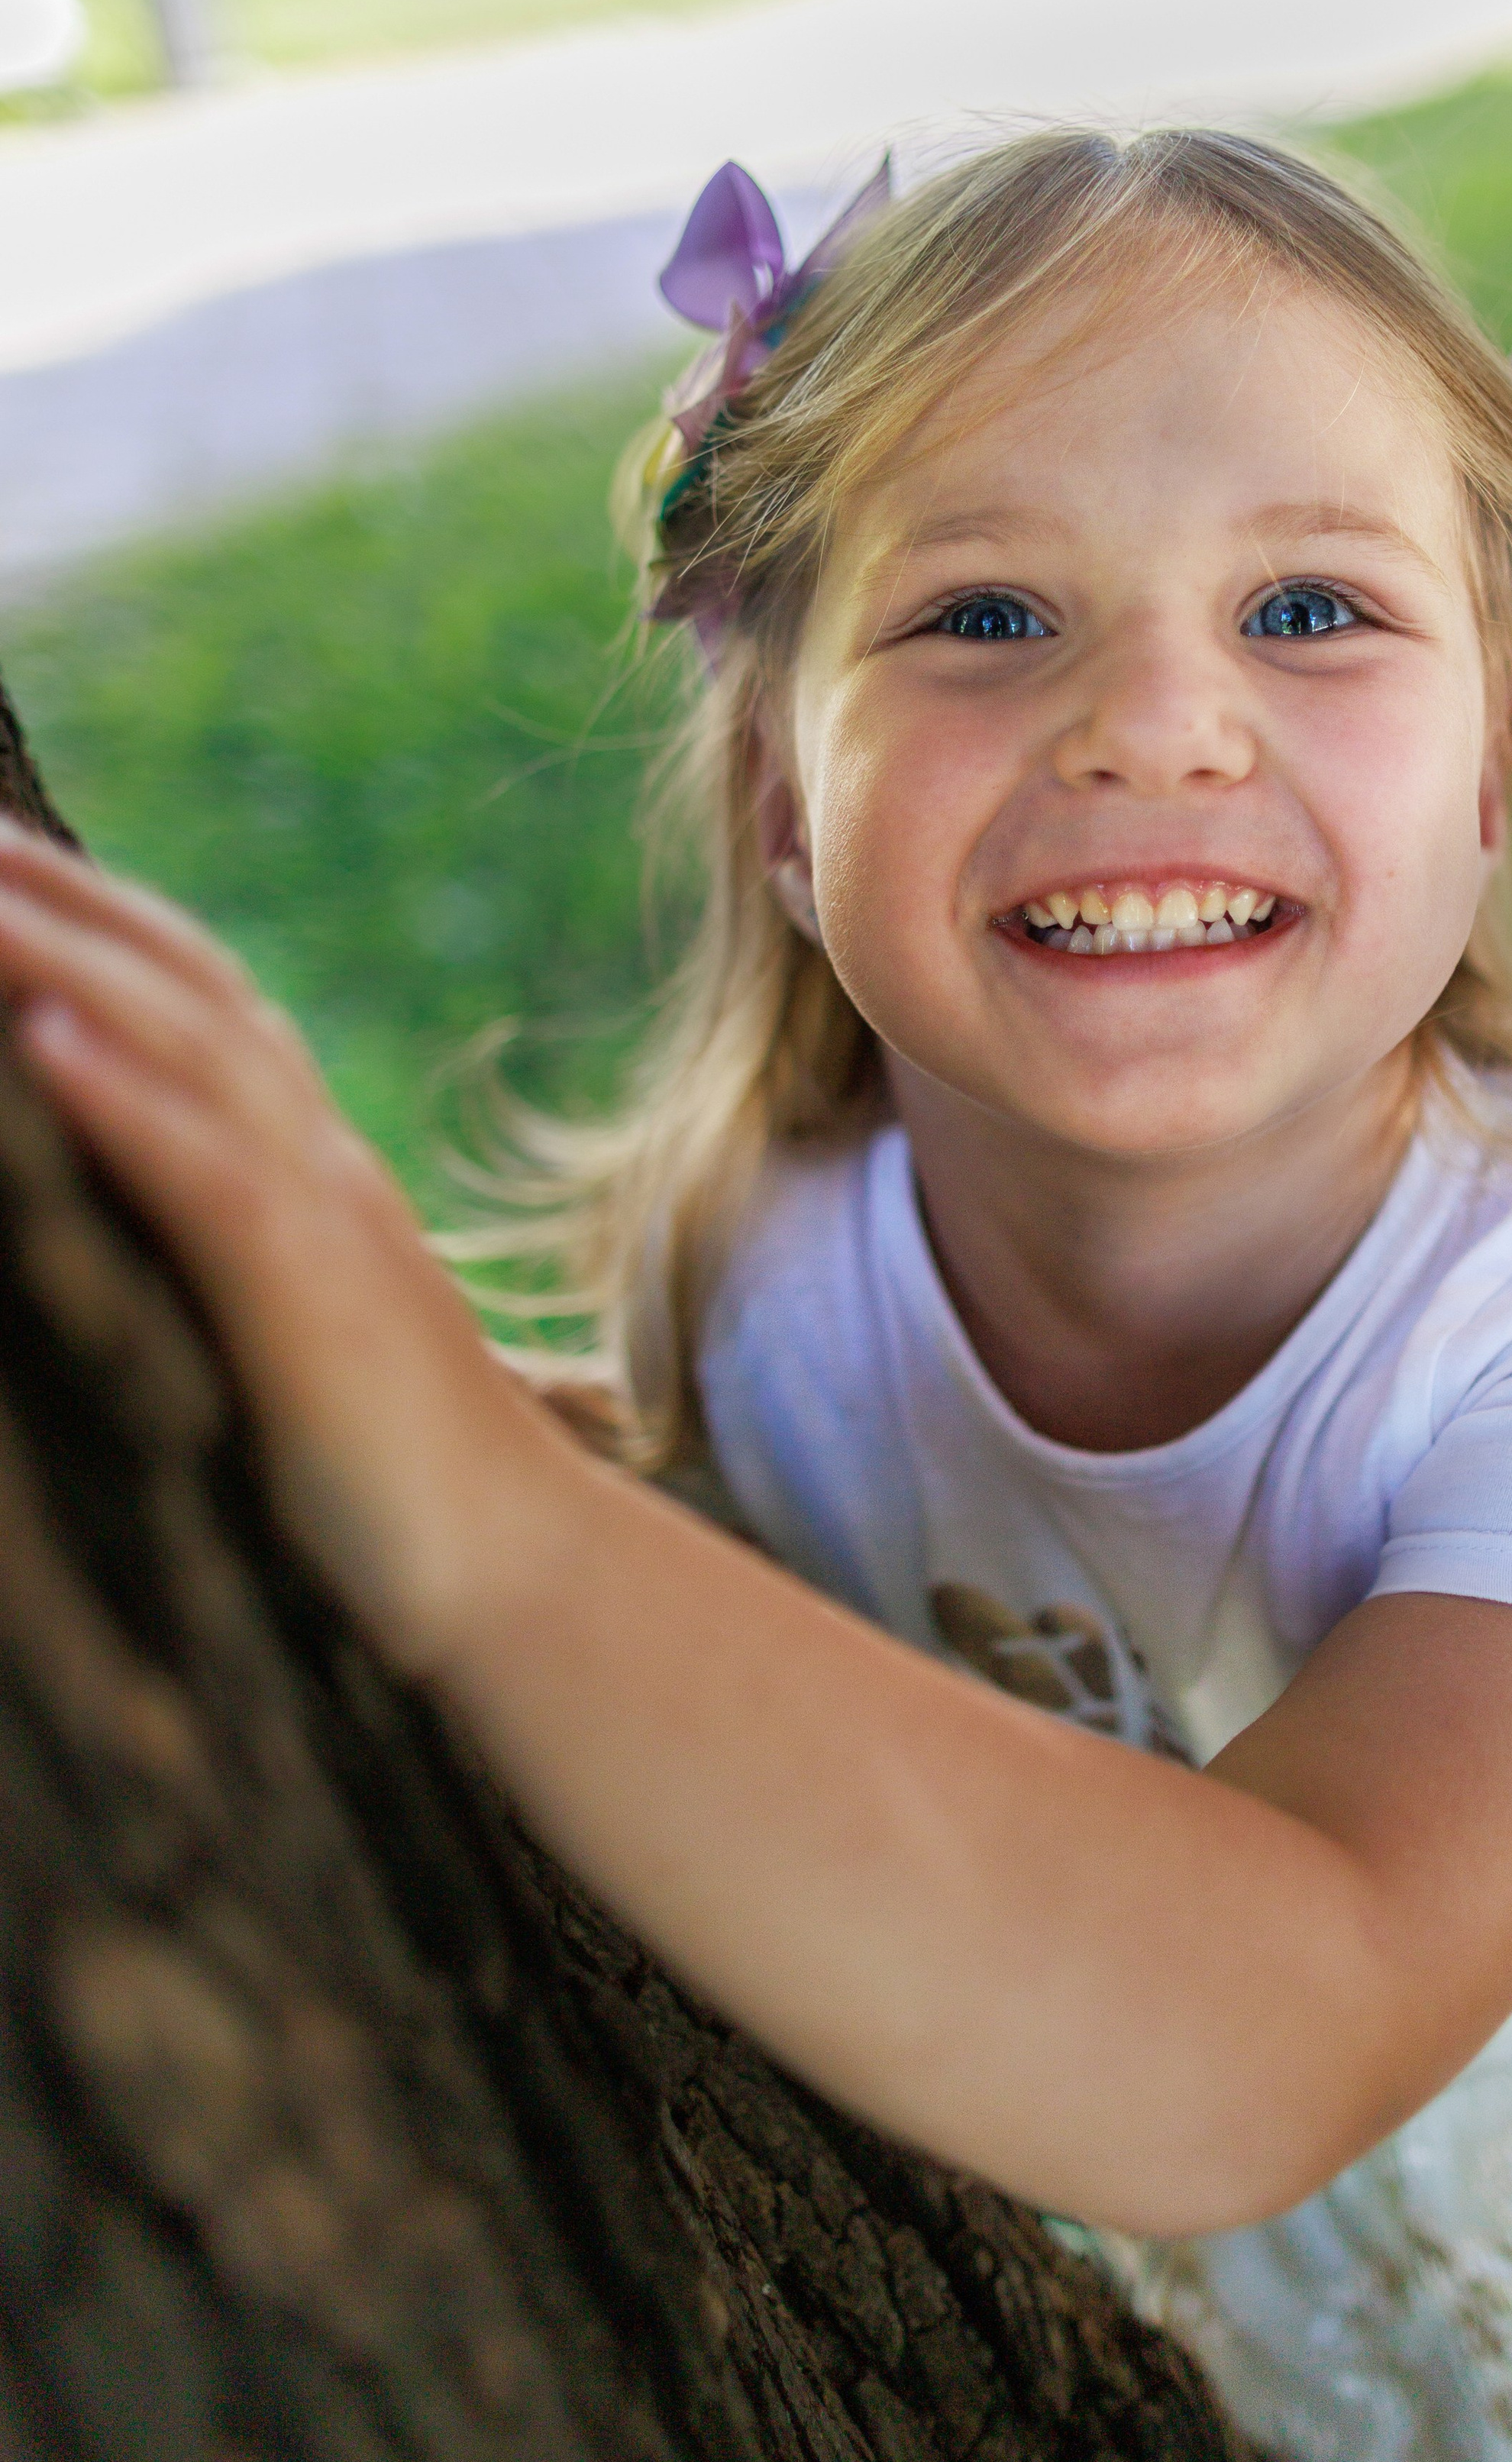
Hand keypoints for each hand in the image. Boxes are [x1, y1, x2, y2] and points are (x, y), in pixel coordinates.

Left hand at [0, 819, 575, 1671]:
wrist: (514, 1573)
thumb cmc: (377, 1476)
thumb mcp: (275, 1328)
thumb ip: (207, 1242)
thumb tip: (89, 1189)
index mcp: (302, 1162)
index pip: (187, 991)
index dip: (84, 906)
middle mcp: (316, 1161)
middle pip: (175, 980)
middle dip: (50, 888)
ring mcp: (326, 1223)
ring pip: (188, 1046)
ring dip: (60, 953)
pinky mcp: (318, 1307)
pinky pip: (218, 1183)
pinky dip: (130, 1104)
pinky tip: (43, 1043)